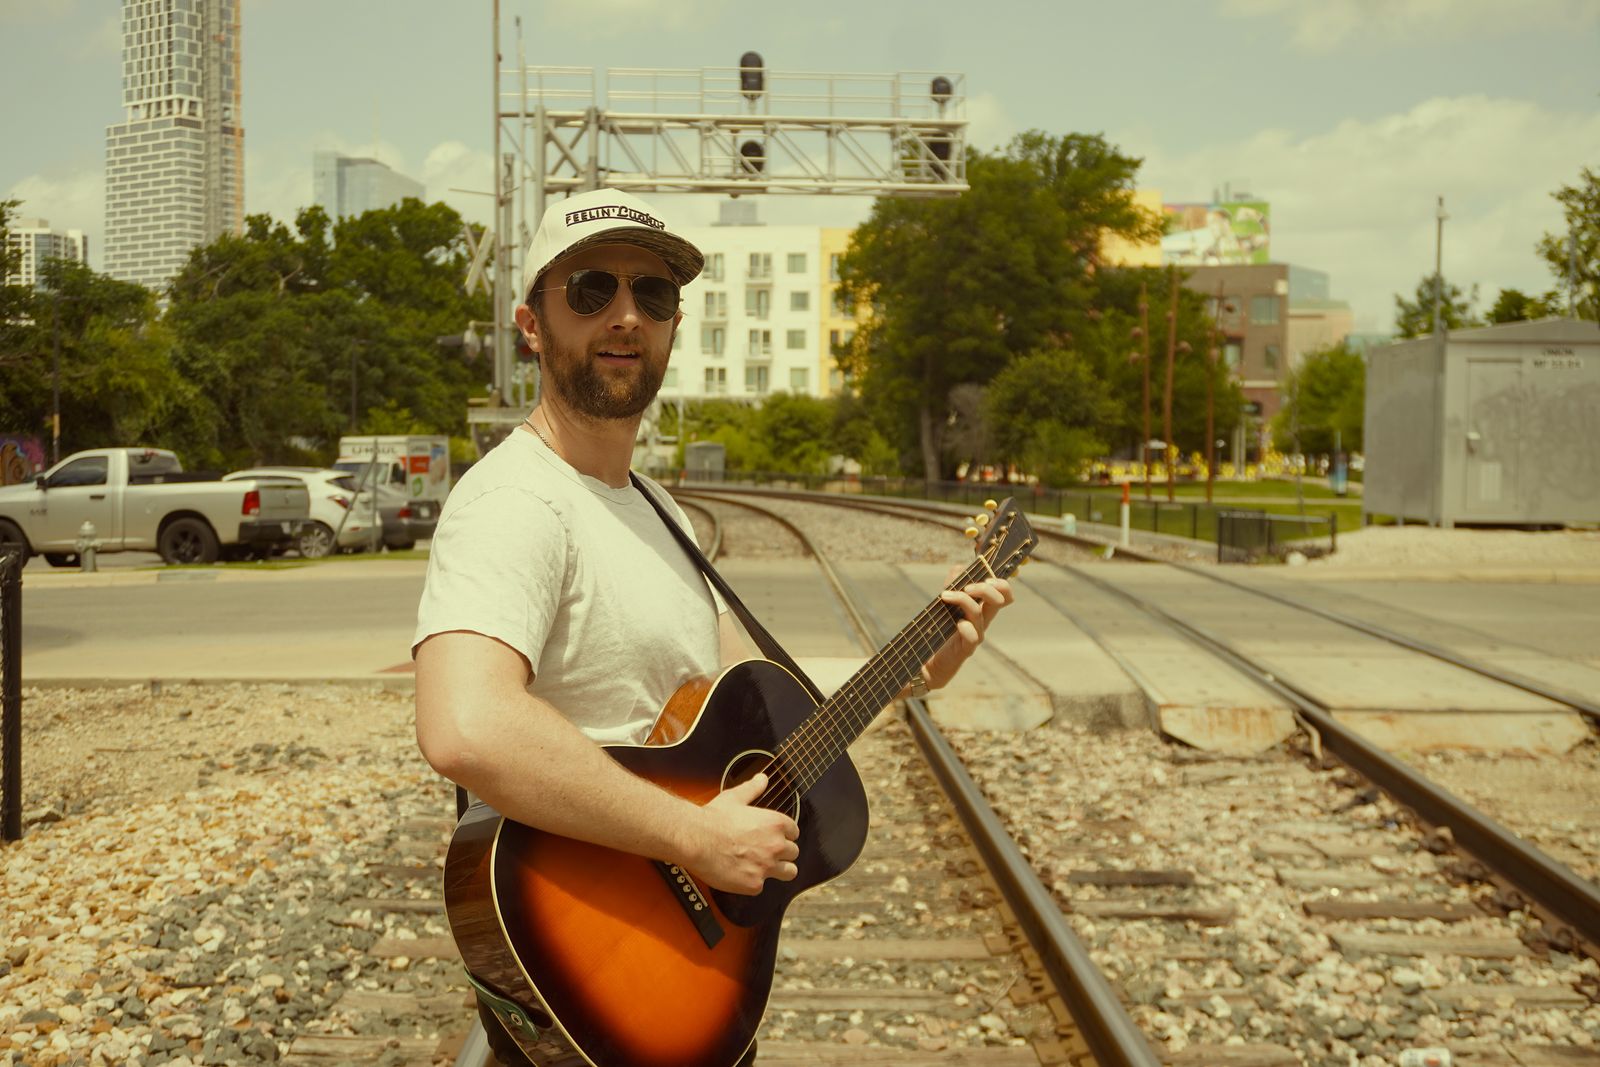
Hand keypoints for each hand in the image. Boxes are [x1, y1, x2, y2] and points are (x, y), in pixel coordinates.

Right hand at [685, 773, 799, 894]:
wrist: (696, 839)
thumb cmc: (713, 819)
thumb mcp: (735, 798)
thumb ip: (752, 788)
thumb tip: (762, 778)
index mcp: (775, 824)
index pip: (794, 832)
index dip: (784, 834)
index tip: (774, 837)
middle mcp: (776, 845)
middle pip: (793, 852)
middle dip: (782, 853)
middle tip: (766, 852)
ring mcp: (766, 866)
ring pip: (789, 872)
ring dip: (779, 870)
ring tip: (764, 867)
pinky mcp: (754, 884)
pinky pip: (761, 886)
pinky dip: (752, 882)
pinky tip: (740, 874)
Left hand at [922, 577, 1012, 690]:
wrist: (927, 662)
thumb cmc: (939, 632)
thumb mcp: (946, 603)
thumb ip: (953, 584)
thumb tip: (960, 567)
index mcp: (982, 609)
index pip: (1004, 595)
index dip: (1001, 583)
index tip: (985, 576)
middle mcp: (982, 622)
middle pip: (1000, 601)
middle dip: (984, 588)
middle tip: (966, 587)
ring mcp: (975, 635)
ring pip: (980, 614)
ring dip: (963, 600)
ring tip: (945, 595)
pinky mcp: (965, 650)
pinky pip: (973, 637)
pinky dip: (966, 627)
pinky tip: (957, 623)